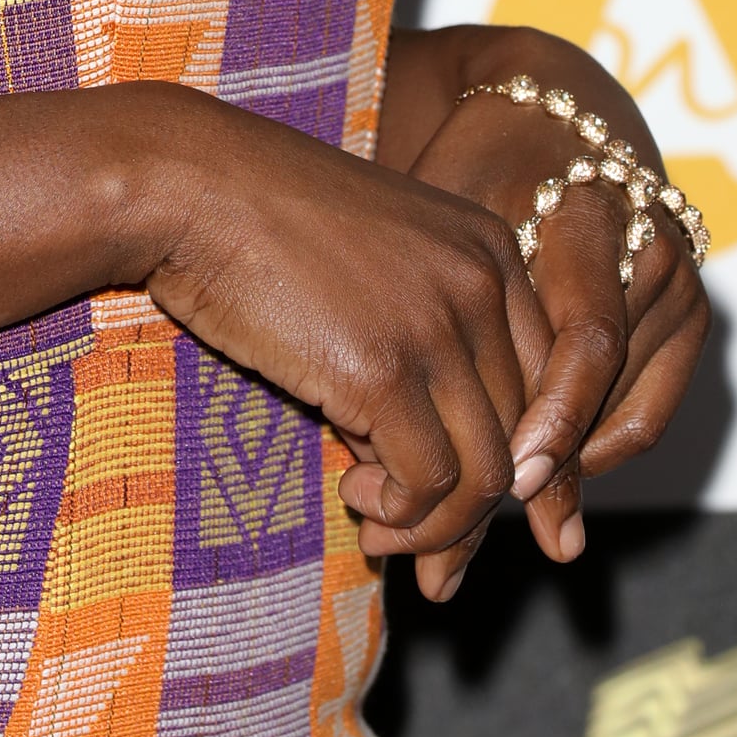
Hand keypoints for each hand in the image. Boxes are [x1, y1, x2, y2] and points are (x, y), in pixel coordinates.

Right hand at [140, 92, 554, 591]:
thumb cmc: (260, 226)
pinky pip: (431, 484)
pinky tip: (352, 497)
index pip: (548, 383)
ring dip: (436, 526)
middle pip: (527, 437)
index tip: (474, 508)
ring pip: (489, 476)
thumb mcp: (371, 270)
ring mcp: (438, 324)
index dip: (522, 461)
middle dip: (481, 514)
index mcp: (488, 247)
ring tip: (376, 524)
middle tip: (427, 553)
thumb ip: (420, 350)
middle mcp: (483, 282)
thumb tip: (433, 478)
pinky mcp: (384, 370)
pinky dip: (400, 514)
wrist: (188, 183)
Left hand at [401, 67, 709, 588]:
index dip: (553, 418)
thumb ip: (456, 300)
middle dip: (552, 463)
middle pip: (609, 390)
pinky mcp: (693, 316)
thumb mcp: (454, 207)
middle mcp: (653, 249)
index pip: (588, 339)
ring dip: (567, 465)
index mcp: (592, 211)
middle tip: (484, 519)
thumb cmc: (479, 161)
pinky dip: (594, 447)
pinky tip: (538, 464)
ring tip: (492, 498)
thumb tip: (433, 408)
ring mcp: (681, 284)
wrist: (552, 114)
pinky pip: (648, 412)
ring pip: (627, 413)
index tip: (511, 478)